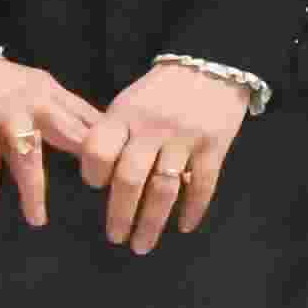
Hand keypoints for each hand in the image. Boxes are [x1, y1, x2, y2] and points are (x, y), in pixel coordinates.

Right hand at [0, 59, 101, 227]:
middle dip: (86, 163)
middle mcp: (34, 101)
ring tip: (37, 220)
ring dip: (33, 191)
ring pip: (28, 155)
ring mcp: (5, 112)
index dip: (106, 141)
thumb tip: (92, 136)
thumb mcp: (34, 88)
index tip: (121, 167)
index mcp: (52, 92)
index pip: (87, 116)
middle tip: (98, 194)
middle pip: (69, 134)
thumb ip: (58, 111)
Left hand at [75, 64, 252, 252]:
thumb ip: (114, 134)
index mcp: (125, 114)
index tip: (96, 187)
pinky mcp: (215, 145)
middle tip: (116, 238)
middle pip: (130, 179)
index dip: (92, 173)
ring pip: (164, 189)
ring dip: (151, 222)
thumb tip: (99, 179)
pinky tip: (185, 226)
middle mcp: (153, 128)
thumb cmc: (163, 89)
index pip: (98, 149)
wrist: (213, 63)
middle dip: (120, 215)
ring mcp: (185, 137)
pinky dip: (194, 209)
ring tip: (142, 245)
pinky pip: (203, 184)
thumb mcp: (130, 101)